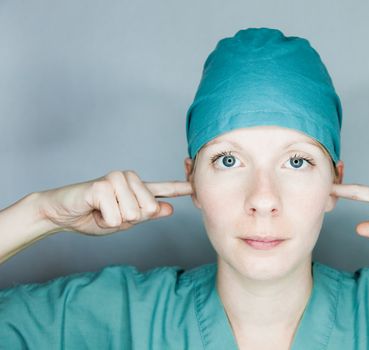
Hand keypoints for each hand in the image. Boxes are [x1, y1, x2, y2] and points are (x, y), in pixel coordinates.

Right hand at [36, 170, 192, 235]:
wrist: (61, 214)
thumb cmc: (92, 216)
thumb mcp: (123, 221)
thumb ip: (145, 214)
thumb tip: (168, 208)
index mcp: (136, 189)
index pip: (162, 188)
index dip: (180, 187)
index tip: (195, 185)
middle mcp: (129, 179)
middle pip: (148, 209)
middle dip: (128, 220)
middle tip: (109, 214)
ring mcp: (116, 179)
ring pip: (132, 214)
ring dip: (113, 221)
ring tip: (101, 211)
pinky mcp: (102, 185)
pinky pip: (115, 217)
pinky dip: (103, 221)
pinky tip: (93, 210)